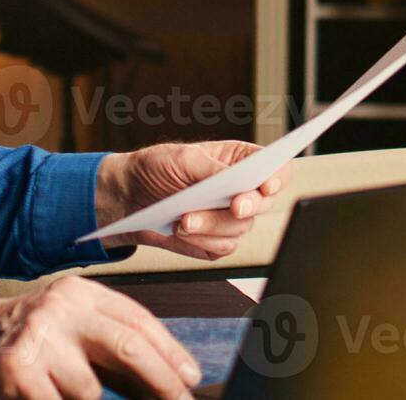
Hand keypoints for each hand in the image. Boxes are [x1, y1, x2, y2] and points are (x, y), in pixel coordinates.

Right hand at [0, 276, 199, 399]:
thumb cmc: (25, 340)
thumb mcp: (68, 326)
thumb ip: (108, 344)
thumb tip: (164, 377)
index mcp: (78, 293)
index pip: (137, 319)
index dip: (169, 351)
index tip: (189, 377)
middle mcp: (60, 309)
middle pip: (127, 346)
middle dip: (161, 381)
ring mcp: (38, 338)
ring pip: (89, 390)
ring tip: (60, 390)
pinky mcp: (18, 371)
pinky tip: (49, 398)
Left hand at [95, 141, 290, 259]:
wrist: (127, 197)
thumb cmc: (156, 168)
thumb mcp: (184, 158)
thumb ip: (213, 169)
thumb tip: (237, 179)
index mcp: (240, 162)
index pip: (276, 170)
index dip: (278, 178)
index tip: (267, 186)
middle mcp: (241, 190)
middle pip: (263, 203)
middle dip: (247, 206)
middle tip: (234, 206)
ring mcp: (229, 218)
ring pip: (241, 229)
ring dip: (213, 226)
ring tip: (184, 219)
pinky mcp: (215, 241)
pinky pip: (222, 248)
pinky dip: (203, 240)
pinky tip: (182, 230)